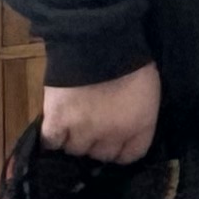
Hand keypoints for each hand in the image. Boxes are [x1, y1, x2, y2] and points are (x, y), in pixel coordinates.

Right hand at [38, 64, 159, 163]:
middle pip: (101, 154)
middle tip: (93, 127)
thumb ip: (137, 114)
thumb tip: (125, 123)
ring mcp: (83, 130)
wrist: (100, 42)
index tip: (115, 142)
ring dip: (75, 139)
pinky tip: (55, 130)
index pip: (131, 155)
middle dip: (98, 143)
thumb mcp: (147, 89)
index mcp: (140, 125)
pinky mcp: (57, 121)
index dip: (122, 150)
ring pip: (76, 149)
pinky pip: (51, 142)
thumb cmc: (131, 59)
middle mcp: (112, 134)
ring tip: (73, 124)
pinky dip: (52, 139)